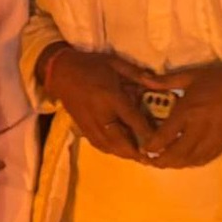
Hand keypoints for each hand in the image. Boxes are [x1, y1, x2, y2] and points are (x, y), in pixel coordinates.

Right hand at [42, 45, 158, 160]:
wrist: (61, 72)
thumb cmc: (91, 65)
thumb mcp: (116, 63)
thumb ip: (137, 74)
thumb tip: (157, 83)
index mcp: (110, 97)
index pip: (133, 120)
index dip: (148, 133)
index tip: (160, 142)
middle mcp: (101, 115)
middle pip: (121, 141)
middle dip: (137, 151)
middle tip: (153, 157)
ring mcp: (90, 124)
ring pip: (110, 147)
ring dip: (126, 154)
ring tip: (141, 157)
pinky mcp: (83, 129)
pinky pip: (100, 145)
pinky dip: (113, 151)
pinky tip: (122, 151)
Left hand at [138, 60, 221, 168]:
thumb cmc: (219, 79)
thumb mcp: (190, 76)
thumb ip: (164, 81)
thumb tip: (142, 79)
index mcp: (188, 111)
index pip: (165, 136)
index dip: (151, 146)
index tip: (143, 148)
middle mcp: (199, 129)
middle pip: (175, 154)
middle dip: (160, 161)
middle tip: (149, 160)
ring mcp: (212, 139)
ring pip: (189, 160)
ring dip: (174, 164)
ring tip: (163, 162)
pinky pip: (204, 159)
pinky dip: (190, 163)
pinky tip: (183, 161)